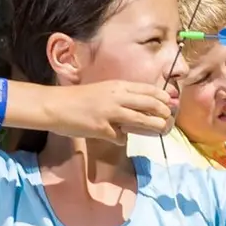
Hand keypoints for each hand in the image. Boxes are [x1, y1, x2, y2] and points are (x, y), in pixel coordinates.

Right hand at [49, 81, 174, 142]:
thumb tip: (135, 108)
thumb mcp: (102, 91)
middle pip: (148, 103)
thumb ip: (119, 98)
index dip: (161, 96)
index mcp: (117, 86)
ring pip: (140, 118)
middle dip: (162, 110)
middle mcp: (116, 97)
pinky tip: (118, 139)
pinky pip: (119, 136)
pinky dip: (120, 138)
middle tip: (168, 117)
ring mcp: (110, 112)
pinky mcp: (102, 128)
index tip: (170, 102)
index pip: (146, 89)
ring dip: (153, 124)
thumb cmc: (77, 99)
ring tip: (161, 128)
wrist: (55, 105)